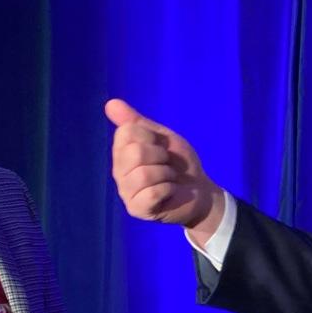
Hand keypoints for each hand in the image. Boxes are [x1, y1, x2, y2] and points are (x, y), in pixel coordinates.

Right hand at [106, 98, 224, 240]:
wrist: (200, 191)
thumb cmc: (179, 164)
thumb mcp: (162, 138)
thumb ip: (137, 122)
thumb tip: (111, 103)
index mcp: (121, 152)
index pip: (127, 132)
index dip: (151, 137)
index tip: (160, 147)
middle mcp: (118, 172)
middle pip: (135, 152)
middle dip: (160, 156)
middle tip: (166, 165)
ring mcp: (126, 192)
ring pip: (144, 174)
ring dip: (166, 174)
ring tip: (169, 179)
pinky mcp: (137, 209)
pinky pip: (153, 192)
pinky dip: (169, 189)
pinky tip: (169, 192)